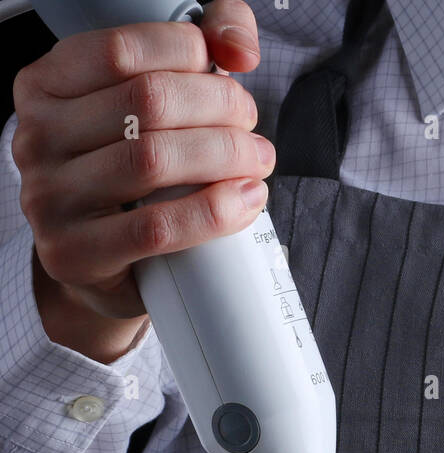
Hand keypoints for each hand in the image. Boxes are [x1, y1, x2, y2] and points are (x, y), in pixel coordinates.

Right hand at [11, 0, 273, 358]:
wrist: (97, 264)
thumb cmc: (127, 175)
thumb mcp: (144, 103)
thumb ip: (196, 46)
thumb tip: (239, 48)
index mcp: (45, 85)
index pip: (124, 50)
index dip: (191, 54)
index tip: (229, 75)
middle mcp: (36, 137)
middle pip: (149, 102)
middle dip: (221, 108)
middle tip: (251, 129)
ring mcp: (49, 199)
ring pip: (154, 160)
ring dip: (226, 156)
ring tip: (257, 163)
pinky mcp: (75, 254)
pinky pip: (156, 228)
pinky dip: (213, 213)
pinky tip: (244, 202)